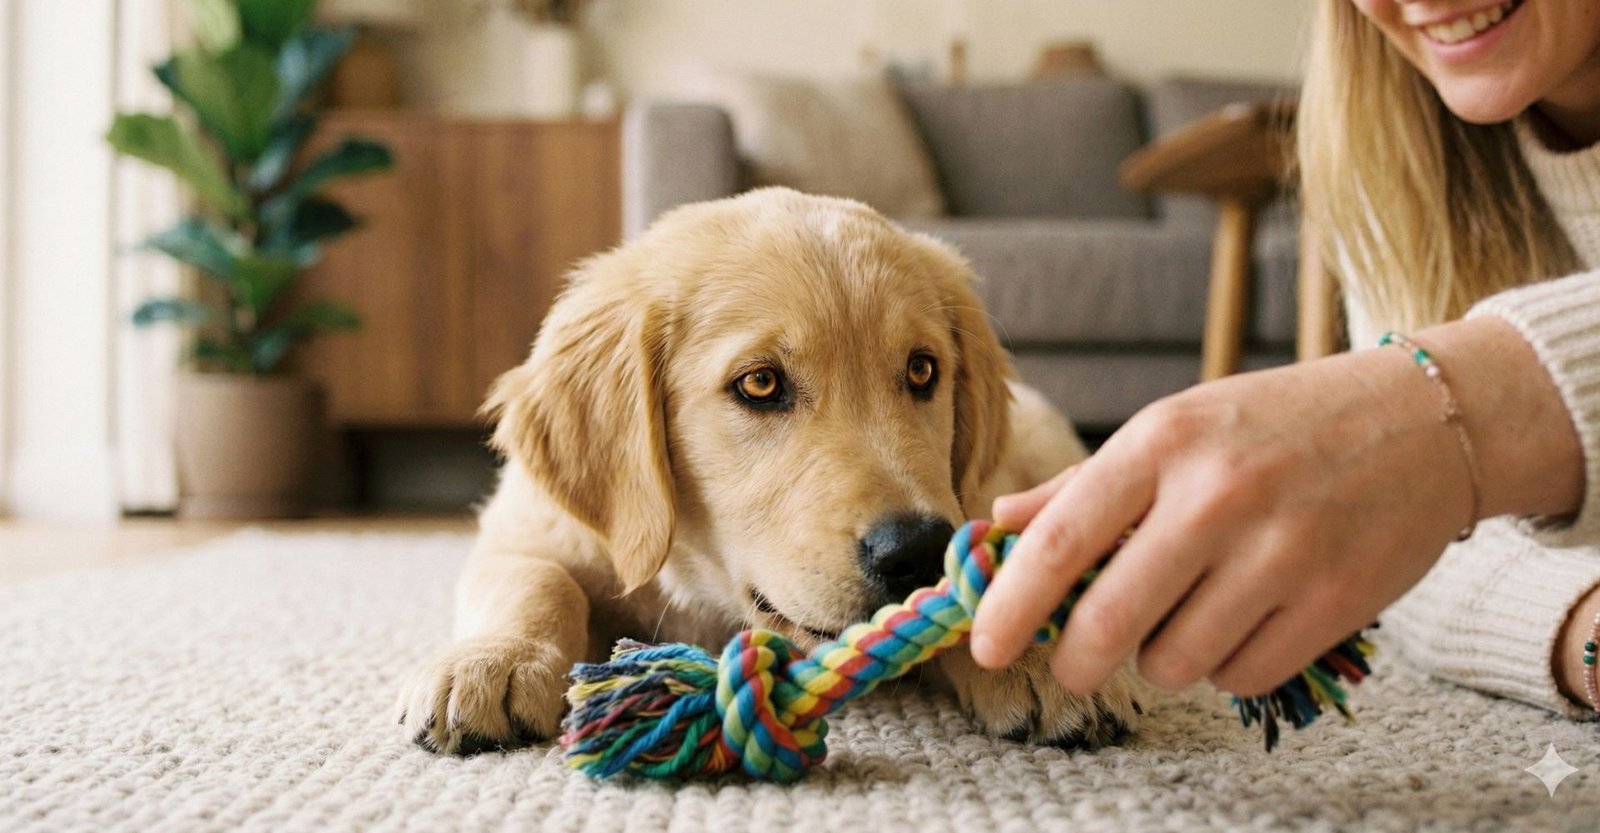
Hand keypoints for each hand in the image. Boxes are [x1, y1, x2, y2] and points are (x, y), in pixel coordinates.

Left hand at [969, 317, 1582, 696]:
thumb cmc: (1278, 423)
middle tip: (1073, 663)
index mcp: (1163, 442)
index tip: (983, 646)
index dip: (1010, 606)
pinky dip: (1226, 667)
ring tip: (1186, 614)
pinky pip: (1240, 677)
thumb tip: (998, 529)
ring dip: (1162, 658)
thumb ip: (1084, 485)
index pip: (1061, 542)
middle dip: (1075, 661)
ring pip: (1172, 662)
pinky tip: (1242, 622)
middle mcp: (1218, 495)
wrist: (1424, 418)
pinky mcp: (1335, 600)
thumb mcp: (1176, 427)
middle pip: (1107, 623)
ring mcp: (1282, 551)